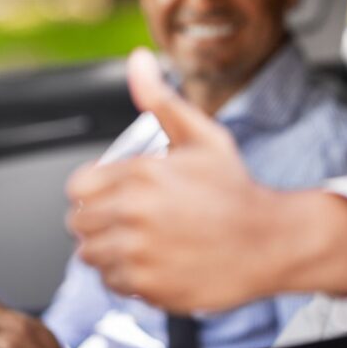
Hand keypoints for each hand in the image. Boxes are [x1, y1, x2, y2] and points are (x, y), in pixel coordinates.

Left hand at [66, 48, 346, 312]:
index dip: (95, 190)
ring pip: (90, 256)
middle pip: (78, 224)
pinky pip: (112, 283)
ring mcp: (139, 255)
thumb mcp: (202, 136)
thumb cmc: (234, 188)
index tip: (117, 195)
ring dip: (110, 249)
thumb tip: (137, 60)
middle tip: (133, 220)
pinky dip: (127, 276)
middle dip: (100, 220)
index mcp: (141, 175)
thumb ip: (159, 99)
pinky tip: (156, 262)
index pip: (77, 187)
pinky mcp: (147, 287)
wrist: (269, 240)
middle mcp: (134, 215)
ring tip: (144, 241)